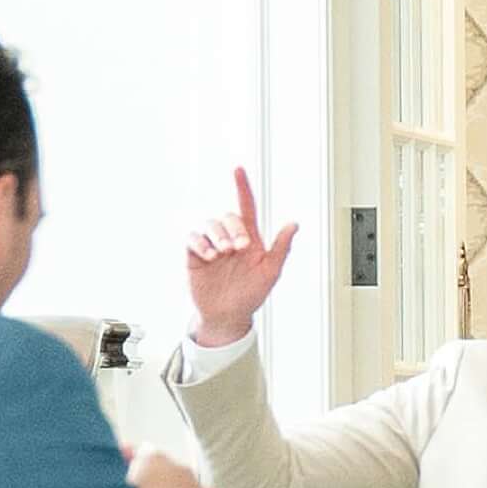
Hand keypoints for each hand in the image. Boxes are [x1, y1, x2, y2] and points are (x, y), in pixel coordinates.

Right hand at [183, 162, 296, 347]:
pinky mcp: (196, 255)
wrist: (229, 317)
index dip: (242, 188)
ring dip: (218, 235)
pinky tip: (209, 255)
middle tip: (239, 248)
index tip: (238, 170)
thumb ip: (281, 248)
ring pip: (210, 224)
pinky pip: (193, 238)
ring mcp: (212, 245)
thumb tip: (294, 224)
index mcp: (249, 238)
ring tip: (222, 254)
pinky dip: (200, 243)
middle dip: (233, 228)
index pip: (246, 206)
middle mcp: (229, 237)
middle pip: (228, 217)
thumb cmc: (250, 295)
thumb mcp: (270, 273)